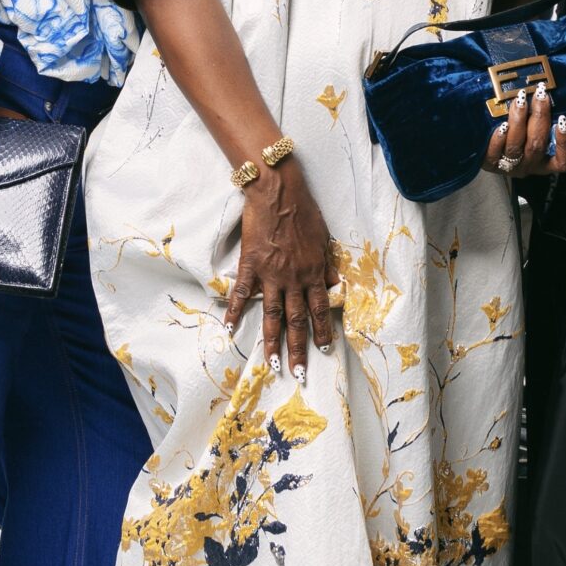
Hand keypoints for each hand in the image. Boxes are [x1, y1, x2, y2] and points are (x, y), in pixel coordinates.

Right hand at [225, 158, 337, 382]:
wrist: (277, 192)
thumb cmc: (303, 211)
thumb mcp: (324, 239)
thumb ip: (328, 265)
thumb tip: (335, 285)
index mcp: (313, 272)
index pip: (320, 309)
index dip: (323, 331)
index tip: (325, 350)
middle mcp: (293, 278)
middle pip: (296, 320)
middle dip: (298, 349)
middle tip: (299, 374)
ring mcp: (270, 274)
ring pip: (272, 315)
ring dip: (272, 342)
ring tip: (270, 365)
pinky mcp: (250, 265)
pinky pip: (242, 294)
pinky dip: (236, 312)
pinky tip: (230, 329)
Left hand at [481, 84, 565, 179]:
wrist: (481, 142)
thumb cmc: (517, 130)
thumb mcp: (534, 128)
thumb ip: (543, 117)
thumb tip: (549, 91)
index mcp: (545, 161)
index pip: (563, 161)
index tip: (562, 119)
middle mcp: (528, 165)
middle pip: (537, 145)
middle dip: (540, 116)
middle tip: (540, 94)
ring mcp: (508, 166)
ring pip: (516, 146)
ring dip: (519, 121)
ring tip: (520, 99)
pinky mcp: (489, 162)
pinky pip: (495, 151)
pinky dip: (500, 137)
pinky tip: (502, 123)